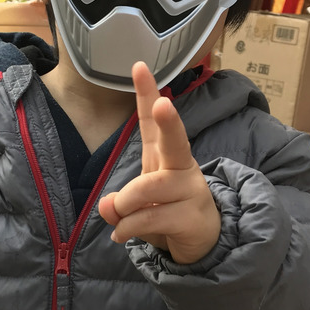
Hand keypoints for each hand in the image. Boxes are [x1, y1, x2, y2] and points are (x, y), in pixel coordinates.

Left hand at [98, 62, 220, 264]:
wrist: (201, 243)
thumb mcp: (135, 208)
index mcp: (164, 155)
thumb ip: (118, 205)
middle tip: (165, 106)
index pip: (154, 121)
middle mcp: (180, 166)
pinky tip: (122, 235)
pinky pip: (149, 218)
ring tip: (121, 218)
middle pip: (174, 140)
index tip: (139, 66)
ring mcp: (190, 190)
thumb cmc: (166, 214)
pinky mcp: (191, 216)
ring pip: (147, 189)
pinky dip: (128, 228)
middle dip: (168, 121)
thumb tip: (108, 207)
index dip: (148, 94)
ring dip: (125, 206)